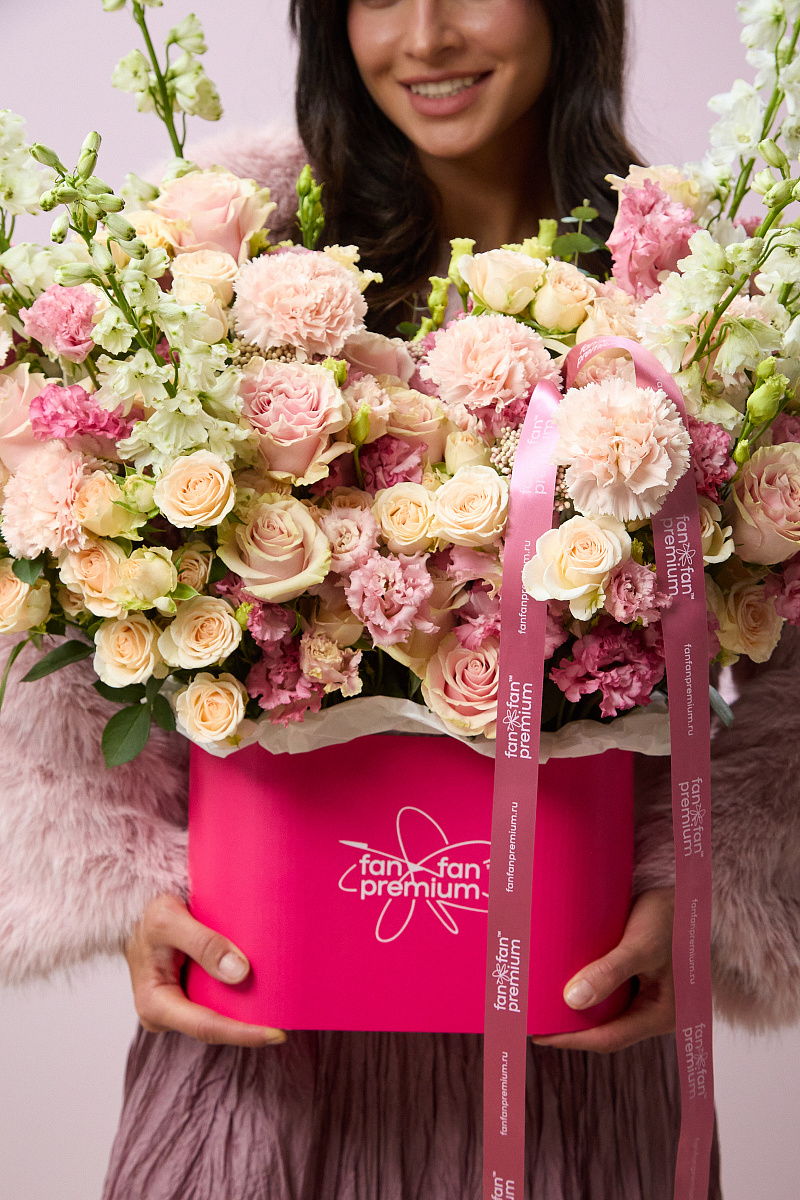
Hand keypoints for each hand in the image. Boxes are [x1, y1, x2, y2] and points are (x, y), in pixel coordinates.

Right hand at [125, 893, 285, 1047]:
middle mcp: (167, 1014)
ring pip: (220, 1016)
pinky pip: (219, 1002)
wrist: (139, 913)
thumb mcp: (169, 919)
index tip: (277, 1033)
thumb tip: (240, 972)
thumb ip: (203, 943)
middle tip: (292, 1021)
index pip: (206, 1027)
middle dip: (252, 1027)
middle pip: (216, 1028)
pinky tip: (267, 992)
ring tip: (285, 1008)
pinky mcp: (190, 997)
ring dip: (249, 1013)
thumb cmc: (148, 915)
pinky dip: (241, 997)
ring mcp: (179, 1008)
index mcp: (155, 1004)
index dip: (243, 1033)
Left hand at [531, 886, 674, 1053]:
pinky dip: (585, 984)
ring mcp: (646, 993)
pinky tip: (562, 976)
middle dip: (570, 1025)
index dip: (571, 1039)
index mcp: (661, 1015)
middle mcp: (653, 1009)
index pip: (609, 1038)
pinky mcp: (637, 974)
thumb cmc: (673, 917)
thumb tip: (573, 1001)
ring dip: (575, 1004)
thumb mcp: (642, 945)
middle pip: (605, 1027)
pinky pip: (607, 987)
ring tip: (541, 999)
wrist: (689, 889)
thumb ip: (610, 972)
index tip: (538, 1034)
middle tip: (533, 1017)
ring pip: (605, 1008)